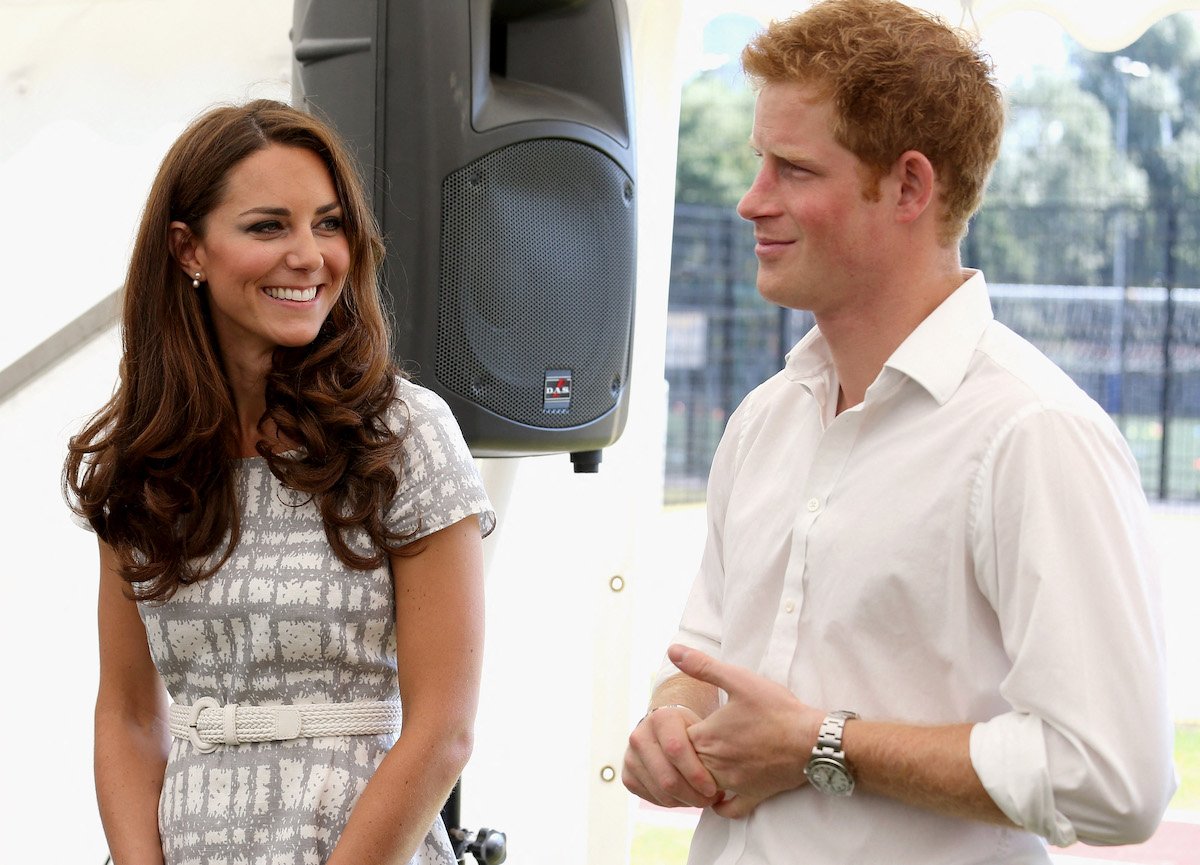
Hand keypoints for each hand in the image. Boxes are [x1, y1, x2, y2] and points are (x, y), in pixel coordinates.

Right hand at [623, 704, 723, 808]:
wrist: (664, 727)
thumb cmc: (689, 728)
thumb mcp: (700, 726)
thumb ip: (709, 745)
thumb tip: (724, 776)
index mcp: (660, 718)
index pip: (676, 750)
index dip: (696, 774)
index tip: (714, 788)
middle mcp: (639, 736)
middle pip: (667, 778)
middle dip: (694, 795)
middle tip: (711, 799)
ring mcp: (630, 757)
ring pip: (661, 792)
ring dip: (685, 802)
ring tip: (702, 798)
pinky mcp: (627, 776)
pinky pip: (652, 798)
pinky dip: (673, 802)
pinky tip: (686, 796)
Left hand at [669, 644, 823, 816]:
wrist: (812, 739)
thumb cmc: (776, 708)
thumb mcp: (739, 679)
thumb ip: (703, 665)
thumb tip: (673, 650)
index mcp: (706, 737)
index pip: (673, 742)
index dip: (672, 734)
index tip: (680, 724)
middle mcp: (714, 765)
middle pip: (682, 767)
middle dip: (681, 758)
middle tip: (685, 745)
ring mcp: (733, 783)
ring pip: (700, 789)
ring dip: (695, 779)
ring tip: (698, 765)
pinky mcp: (753, 795)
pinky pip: (729, 809)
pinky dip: (719, 805)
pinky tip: (718, 795)